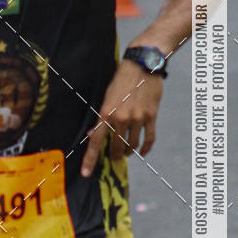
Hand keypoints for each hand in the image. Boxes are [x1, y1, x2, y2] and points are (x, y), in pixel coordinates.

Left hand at [80, 60, 162, 175]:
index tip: (86, 173)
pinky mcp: (151, 116)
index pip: (96, 141)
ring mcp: (137, 118)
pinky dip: (145, 148)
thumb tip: (94, 135)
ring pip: (132, 145)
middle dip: (114, 155)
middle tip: (114, 158)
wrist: (143, 65)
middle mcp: (121, 118)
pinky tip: (142, 152)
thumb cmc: (122, 80)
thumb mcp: (107, 96)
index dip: (90, 159)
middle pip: (116, 146)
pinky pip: (148, 138)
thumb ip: (102, 117)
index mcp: (106, 113)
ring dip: (128, 152)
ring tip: (126, 153)